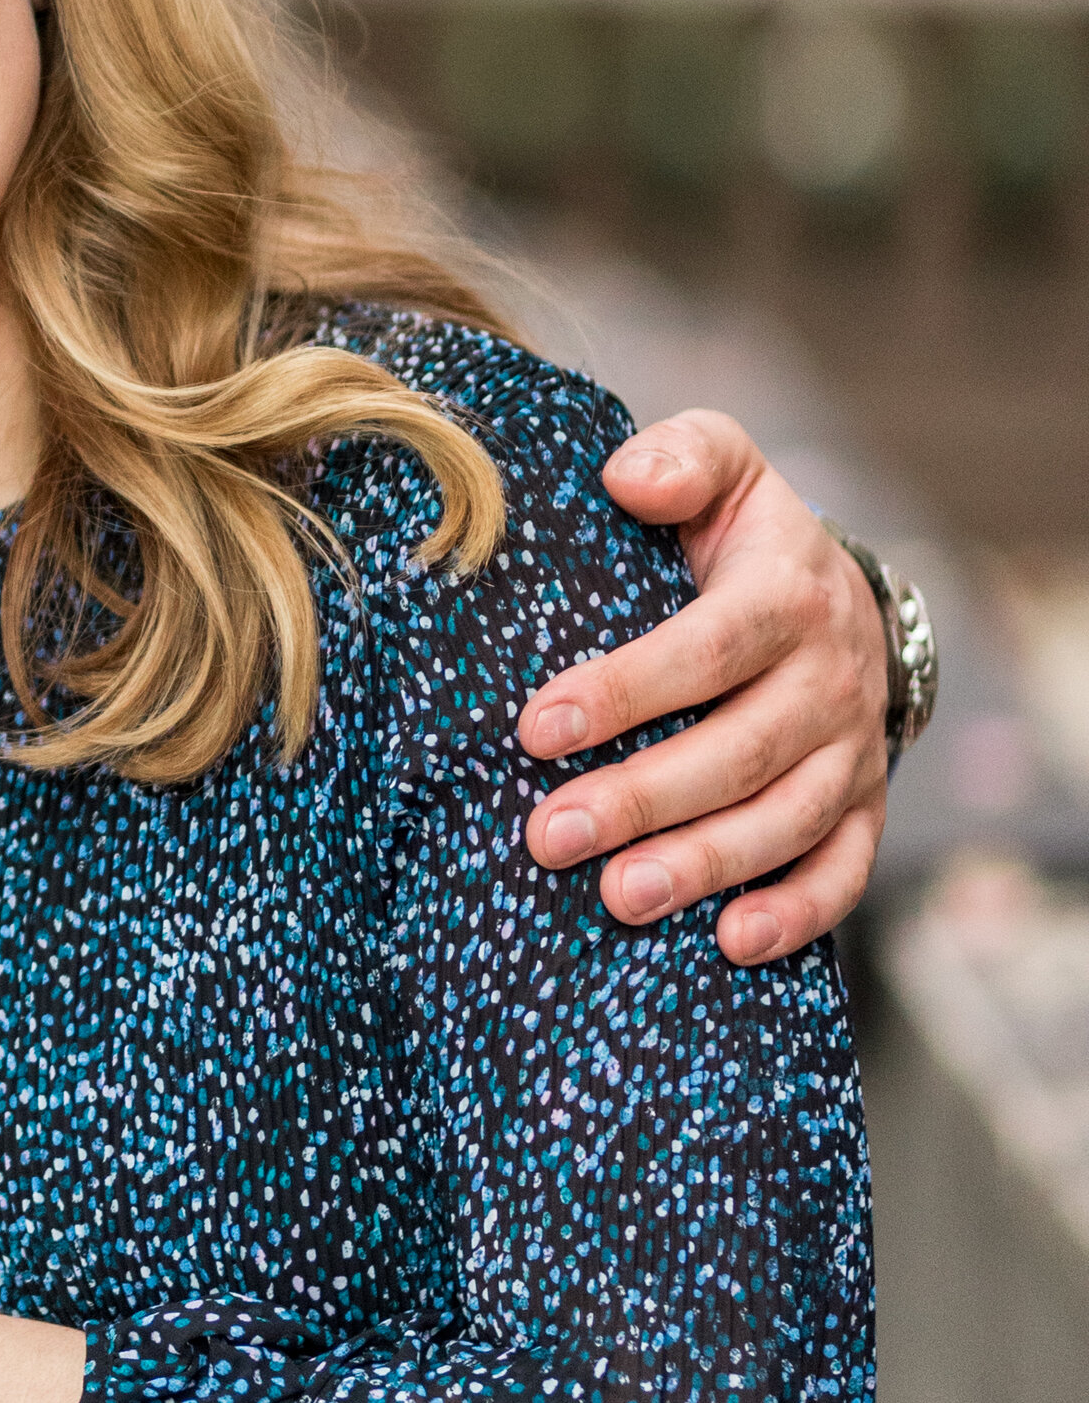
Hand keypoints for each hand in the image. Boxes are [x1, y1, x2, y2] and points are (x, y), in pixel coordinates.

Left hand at [520, 409, 888, 963]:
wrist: (835, 592)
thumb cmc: (741, 535)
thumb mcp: (720, 467)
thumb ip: (681, 458)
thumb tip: (628, 478)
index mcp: (789, 596)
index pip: (708, 649)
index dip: (626, 690)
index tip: (538, 729)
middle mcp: (831, 679)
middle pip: (740, 751)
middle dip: (642, 798)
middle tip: (549, 836)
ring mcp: (852, 751)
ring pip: (786, 821)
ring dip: (705, 866)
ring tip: (619, 897)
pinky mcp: (864, 807)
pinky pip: (844, 870)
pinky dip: (798, 912)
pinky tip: (732, 944)